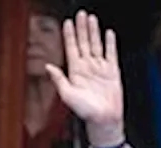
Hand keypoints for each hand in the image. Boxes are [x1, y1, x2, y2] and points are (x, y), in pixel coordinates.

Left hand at [44, 11, 123, 147]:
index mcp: (75, 72)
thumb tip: (48, 67)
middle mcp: (87, 68)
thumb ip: (58, 80)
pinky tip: (108, 34)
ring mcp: (100, 68)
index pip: (72, 48)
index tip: (67, 23)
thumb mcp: (67, 96)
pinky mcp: (112, 71)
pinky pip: (111, 53)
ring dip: (94, 31)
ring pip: (96, 45)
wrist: (104, 120)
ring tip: (92, 19)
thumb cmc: (85, 112)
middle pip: (84, 42)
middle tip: (81, 14)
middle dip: (82, 28)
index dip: (69, 35)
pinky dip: (110, 43)